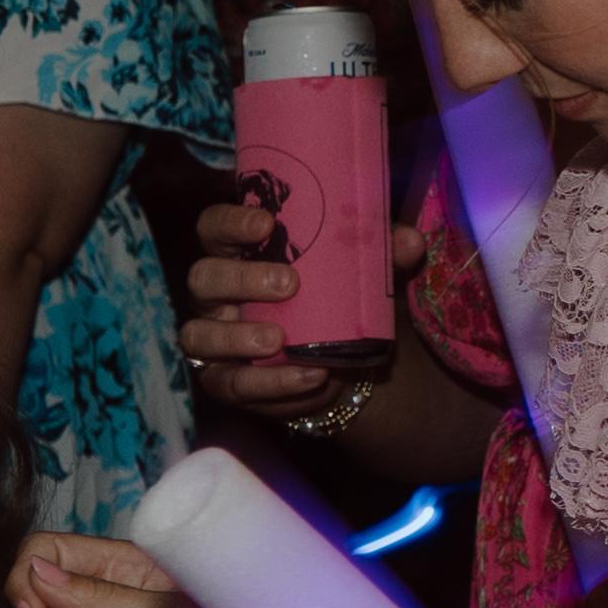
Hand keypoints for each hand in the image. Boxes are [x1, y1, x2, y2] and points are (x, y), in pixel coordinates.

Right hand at [181, 193, 431, 416]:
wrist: (346, 361)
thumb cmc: (340, 297)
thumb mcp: (364, 270)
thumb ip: (384, 252)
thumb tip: (409, 241)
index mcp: (242, 255)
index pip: (214, 228)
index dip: (229, 222)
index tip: (266, 223)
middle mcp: (218, 295)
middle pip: (203, 277)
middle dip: (240, 278)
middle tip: (288, 283)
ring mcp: (215, 338)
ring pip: (197, 334)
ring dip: (236, 336)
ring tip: (278, 339)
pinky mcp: (224, 380)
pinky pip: (230, 384)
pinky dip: (269, 382)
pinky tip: (308, 377)